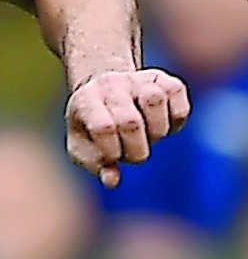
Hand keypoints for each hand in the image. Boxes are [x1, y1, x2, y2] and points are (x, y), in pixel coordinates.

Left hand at [65, 68, 189, 188]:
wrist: (101, 89)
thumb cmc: (91, 125)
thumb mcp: (82, 146)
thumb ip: (94, 164)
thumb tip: (112, 181)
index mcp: (85, 101)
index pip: (102, 128)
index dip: (112, 152)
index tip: (111, 157)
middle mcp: (110, 85)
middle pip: (130, 121)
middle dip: (136, 149)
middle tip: (131, 151)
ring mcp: (135, 79)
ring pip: (154, 99)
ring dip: (157, 130)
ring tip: (147, 134)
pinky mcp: (162, 78)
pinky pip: (176, 94)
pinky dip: (175, 116)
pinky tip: (162, 120)